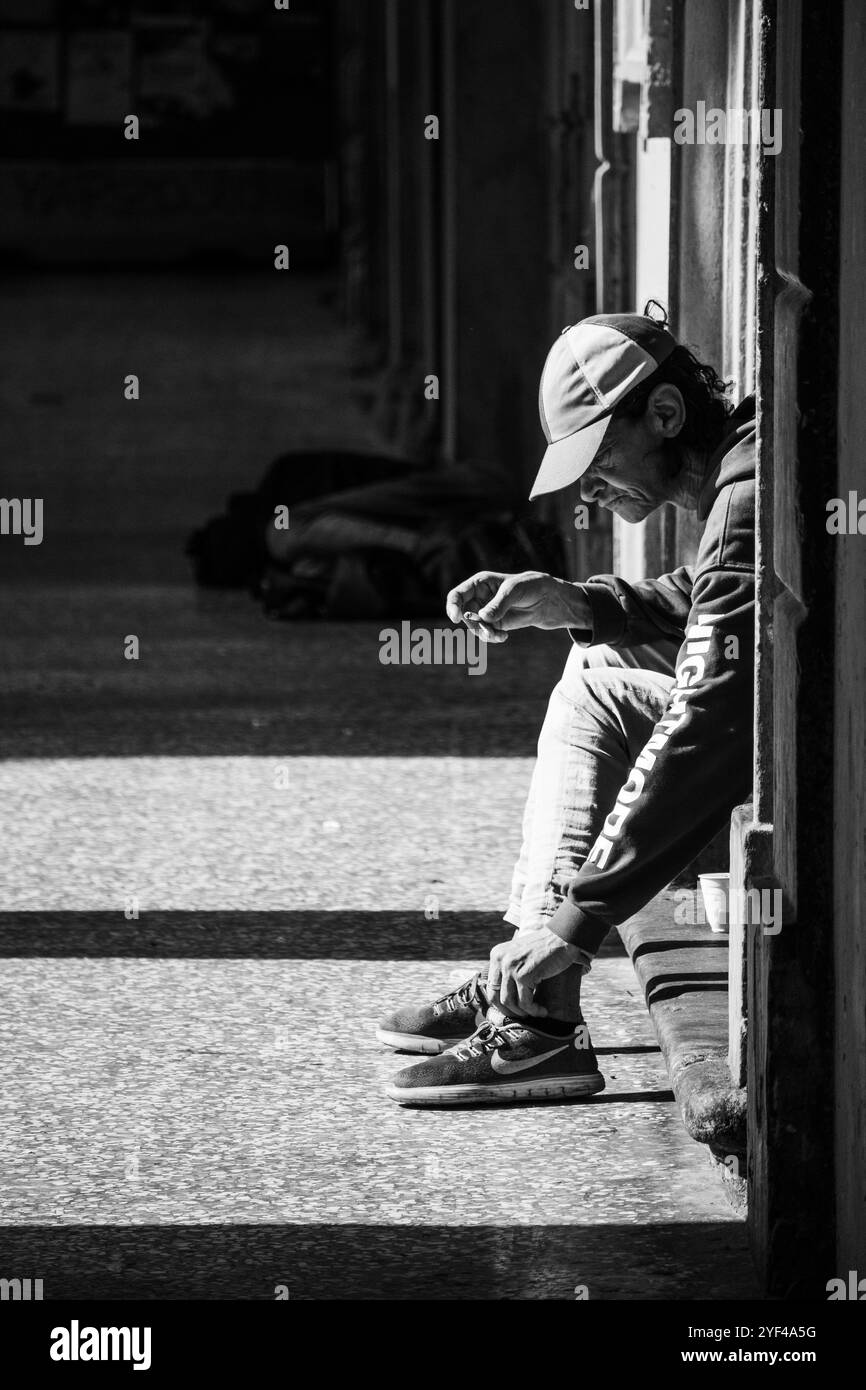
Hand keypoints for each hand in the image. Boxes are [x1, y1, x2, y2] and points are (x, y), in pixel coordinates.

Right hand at [445, 571, 591, 641]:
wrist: (552, 600)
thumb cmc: (534, 586)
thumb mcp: (516, 591)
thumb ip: (499, 604)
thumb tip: (482, 618)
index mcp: (481, 583)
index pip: (458, 594)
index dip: (452, 606)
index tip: (456, 618)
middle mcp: (481, 597)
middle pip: (464, 614)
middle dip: (473, 625)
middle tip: (488, 630)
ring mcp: (488, 612)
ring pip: (474, 627)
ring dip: (484, 634)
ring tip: (499, 636)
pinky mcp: (496, 624)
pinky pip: (486, 634)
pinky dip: (492, 638)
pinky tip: (504, 637)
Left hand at [487, 926, 581, 1016]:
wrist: (562, 938)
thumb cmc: (545, 949)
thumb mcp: (519, 955)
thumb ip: (509, 969)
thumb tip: (504, 999)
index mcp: (496, 955)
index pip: (490, 986)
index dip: (500, 1003)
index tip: (514, 1010)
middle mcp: (500, 960)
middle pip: (495, 996)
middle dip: (509, 1011)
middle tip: (523, 1016)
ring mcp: (510, 968)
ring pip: (510, 1002)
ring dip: (523, 1013)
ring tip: (536, 1013)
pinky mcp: (524, 975)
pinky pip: (525, 1002)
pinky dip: (534, 1011)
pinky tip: (543, 1011)